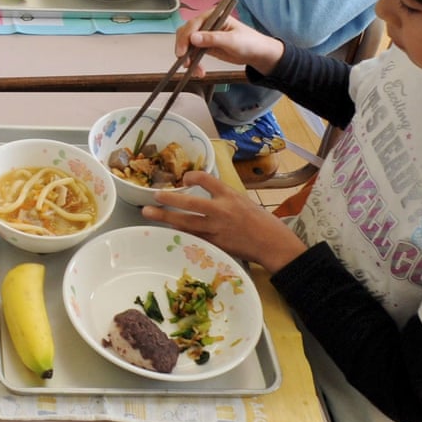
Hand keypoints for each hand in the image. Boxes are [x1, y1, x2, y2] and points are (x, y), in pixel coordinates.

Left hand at [141, 171, 306, 272]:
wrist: (273, 244)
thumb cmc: (260, 220)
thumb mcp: (242, 200)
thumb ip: (222, 196)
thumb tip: (202, 190)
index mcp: (229, 195)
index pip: (206, 179)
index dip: (192, 176)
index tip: (184, 179)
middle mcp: (221, 210)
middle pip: (190, 203)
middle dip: (169, 199)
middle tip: (154, 195)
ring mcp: (217, 229)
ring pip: (186, 223)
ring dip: (166, 217)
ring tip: (149, 213)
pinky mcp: (216, 244)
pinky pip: (193, 237)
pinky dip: (180, 232)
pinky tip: (168, 229)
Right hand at [171, 3, 283, 76]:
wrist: (258, 54)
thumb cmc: (250, 43)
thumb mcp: (231, 40)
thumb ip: (212, 39)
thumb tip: (192, 38)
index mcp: (212, 16)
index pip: (193, 25)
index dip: (185, 38)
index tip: (182, 52)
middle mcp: (206, 24)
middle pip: (186, 34)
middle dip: (183, 49)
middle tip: (186, 63)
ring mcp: (204, 35)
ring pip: (187, 45)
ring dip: (188, 58)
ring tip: (195, 70)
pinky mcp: (205, 46)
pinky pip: (193, 53)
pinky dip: (193, 62)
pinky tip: (198, 71)